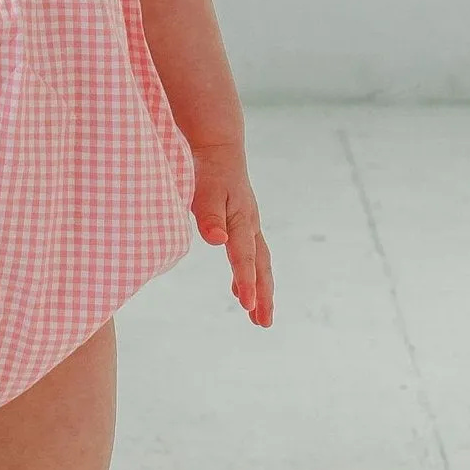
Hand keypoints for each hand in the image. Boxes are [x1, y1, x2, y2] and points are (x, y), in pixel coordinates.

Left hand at [189, 139, 273, 325]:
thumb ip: (209, 215)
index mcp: (242, 220)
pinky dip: (247, 276)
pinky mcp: (243, 225)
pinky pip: (250, 256)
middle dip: (263, 296)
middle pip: (261, 267)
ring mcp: (249, 226)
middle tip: (263, 323)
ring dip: (260, 290)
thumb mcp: (205, 190)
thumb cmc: (209, 169)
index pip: (244, 258)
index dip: (245, 282)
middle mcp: (251, 226)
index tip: (246, 307)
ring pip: (260, 264)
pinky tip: (238, 292)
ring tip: (259, 318)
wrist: (219, 147)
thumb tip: (217, 240)